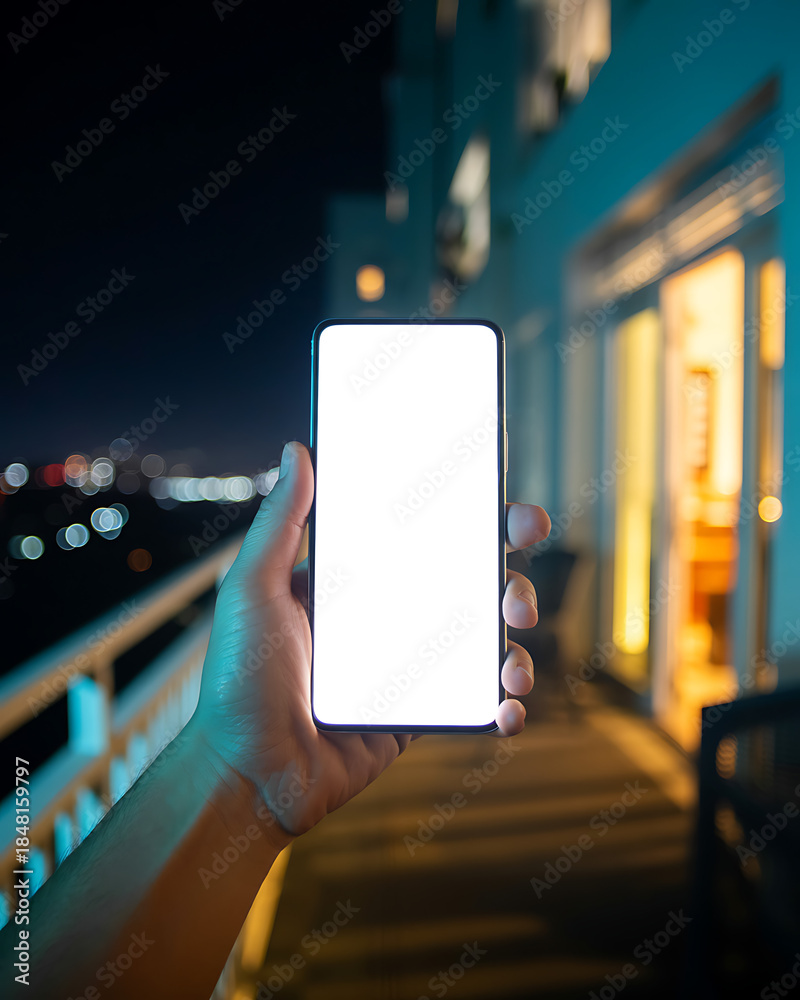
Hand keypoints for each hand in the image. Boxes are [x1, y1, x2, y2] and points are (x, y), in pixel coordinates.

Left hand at [192, 441, 550, 840]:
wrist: (246, 776)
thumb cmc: (237, 683)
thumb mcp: (252, 589)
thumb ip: (280, 522)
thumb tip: (296, 450)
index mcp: (354, 581)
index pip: (420, 534)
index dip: (466, 515)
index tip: (499, 500)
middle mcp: (386, 617)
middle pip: (466, 582)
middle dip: (508, 572)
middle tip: (518, 574)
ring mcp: (407, 667)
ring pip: (482, 638)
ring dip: (514, 636)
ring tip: (512, 650)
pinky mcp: (417, 714)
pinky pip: (474, 700)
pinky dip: (503, 702)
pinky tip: (506, 706)